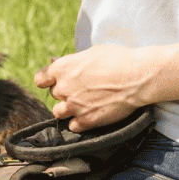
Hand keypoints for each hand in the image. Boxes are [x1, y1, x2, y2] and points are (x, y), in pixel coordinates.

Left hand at [34, 44, 159, 131]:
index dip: (47, 80)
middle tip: (78, 90)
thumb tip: (55, 61)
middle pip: (53, 94)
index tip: (52, 81)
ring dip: (66, 109)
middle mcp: (64, 88)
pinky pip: (73, 126)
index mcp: (62, 69)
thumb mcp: (90, 53)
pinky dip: (78, 123)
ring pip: (58, 112)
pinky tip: (88, 116)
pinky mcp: (87, 120)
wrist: (137, 77)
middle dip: (63, 93)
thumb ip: (70, 61)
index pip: (40, 79)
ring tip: (79, 106)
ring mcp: (74, 105)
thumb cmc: (117, 59)